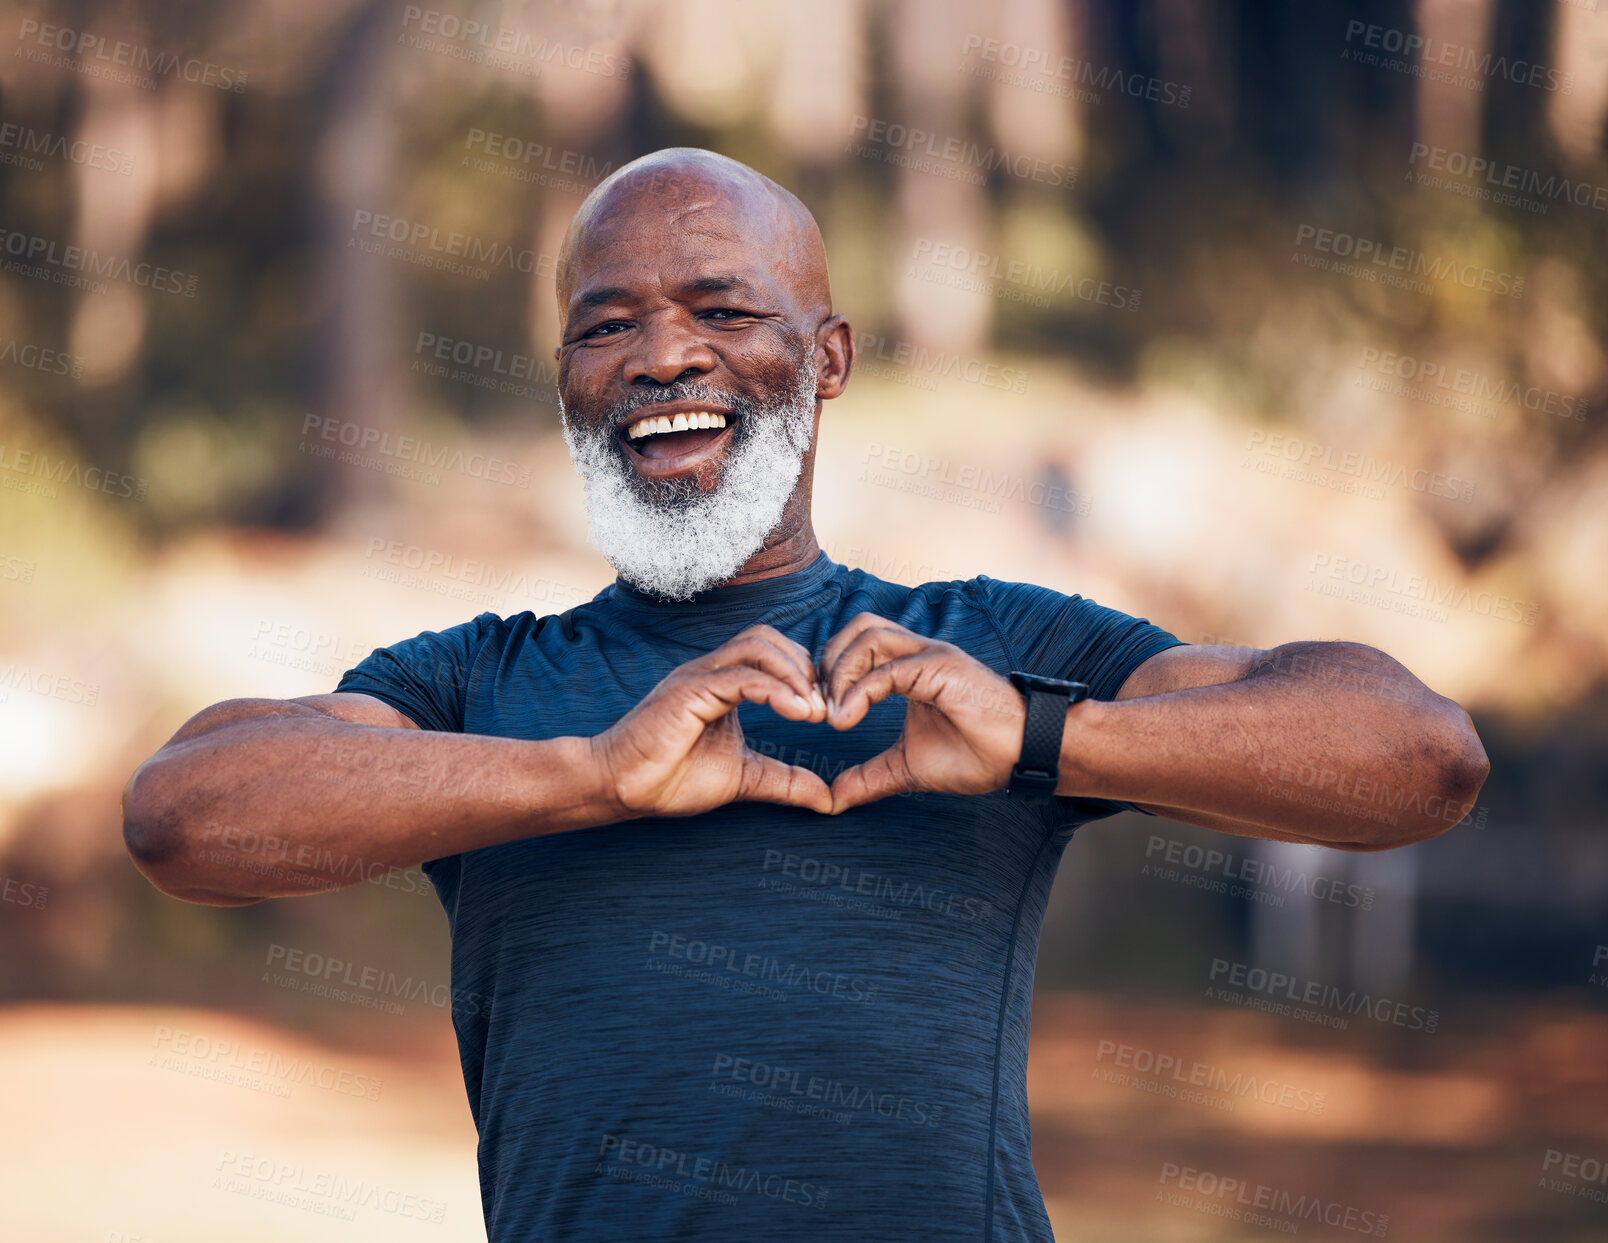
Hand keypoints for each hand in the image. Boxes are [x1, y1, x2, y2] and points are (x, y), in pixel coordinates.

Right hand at [591, 623, 832, 817]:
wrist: (620, 789)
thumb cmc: (671, 778)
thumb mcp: (744, 778)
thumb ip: (784, 780)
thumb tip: (828, 798)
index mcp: (722, 683)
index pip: (773, 654)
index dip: (805, 675)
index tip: (826, 711)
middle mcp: (711, 670)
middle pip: (768, 638)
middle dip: (804, 667)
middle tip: (824, 708)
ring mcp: (699, 676)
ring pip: (758, 646)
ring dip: (794, 674)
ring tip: (812, 711)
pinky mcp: (689, 690)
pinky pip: (741, 675)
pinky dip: (775, 689)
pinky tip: (797, 714)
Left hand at [816, 613, 1026, 813]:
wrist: (1023, 756)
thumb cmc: (977, 754)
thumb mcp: (907, 767)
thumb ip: (869, 776)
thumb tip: (834, 798)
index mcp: (909, 668)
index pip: (856, 646)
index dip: (829, 673)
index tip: (819, 713)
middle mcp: (918, 652)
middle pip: (856, 629)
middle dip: (827, 663)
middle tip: (819, 707)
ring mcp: (930, 655)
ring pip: (868, 636)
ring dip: (839, 673)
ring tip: (834, 715)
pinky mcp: (940, 667)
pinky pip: (888, 668)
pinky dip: (859, 691)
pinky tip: (847, 718)